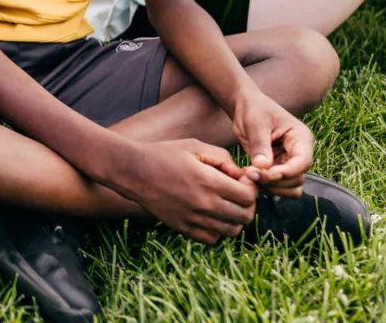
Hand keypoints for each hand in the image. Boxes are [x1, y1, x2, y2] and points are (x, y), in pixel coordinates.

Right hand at [110, 139, 257, 244]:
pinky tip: (211, 215)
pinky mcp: (183, 228)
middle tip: (238, 193)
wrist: (133, 172)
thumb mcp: (195, 146)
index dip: (251, 188)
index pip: (248, 196)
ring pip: (231, 231)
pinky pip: (212, 239)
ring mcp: (193, 219)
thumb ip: (223, 158)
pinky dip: (218, 230)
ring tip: (227, 205)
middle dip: (248, 204)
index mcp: (209, 181)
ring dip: (235, 219)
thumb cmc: (164, 154)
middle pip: (244, 216)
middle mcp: (204, 204)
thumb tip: (241, 174)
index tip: (242, 180)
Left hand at [230, 89, 313, 197]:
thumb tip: (263, 166)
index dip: (288, 172)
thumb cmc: (253, 109)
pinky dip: (265, 185)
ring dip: (270, 186)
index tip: (268, 174)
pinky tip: (249, 175)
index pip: (303, 161)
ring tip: (249, 175)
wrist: (245, 107)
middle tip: (251, 174)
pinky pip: (277, 186)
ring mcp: (289, 162)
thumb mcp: (255, 124)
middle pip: (297, 178)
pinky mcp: (278, 168)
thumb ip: (260, 145)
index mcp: (301, 137)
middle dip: (275, 181)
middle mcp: (299, 152)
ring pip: (289, 187)